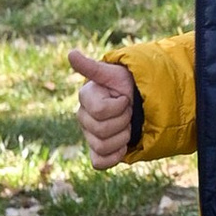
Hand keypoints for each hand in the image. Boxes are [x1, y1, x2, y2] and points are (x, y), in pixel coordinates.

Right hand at [69, 46, 135, 168]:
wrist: (144, 100)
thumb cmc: (130, 83)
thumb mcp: (115, 73)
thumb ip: (93, 68)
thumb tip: (71, 54)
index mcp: (85, 97)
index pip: (100, 111)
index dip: (119, 106)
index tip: (125, 97)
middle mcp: (83, 117)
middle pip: (101, 131)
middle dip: (124, 121)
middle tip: (130, 111)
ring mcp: (90, 134)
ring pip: (101, 146)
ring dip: (123, 137)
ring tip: (129, 125)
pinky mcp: (99, 150)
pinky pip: (99, 162)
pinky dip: (113, 156)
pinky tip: (124, 146)